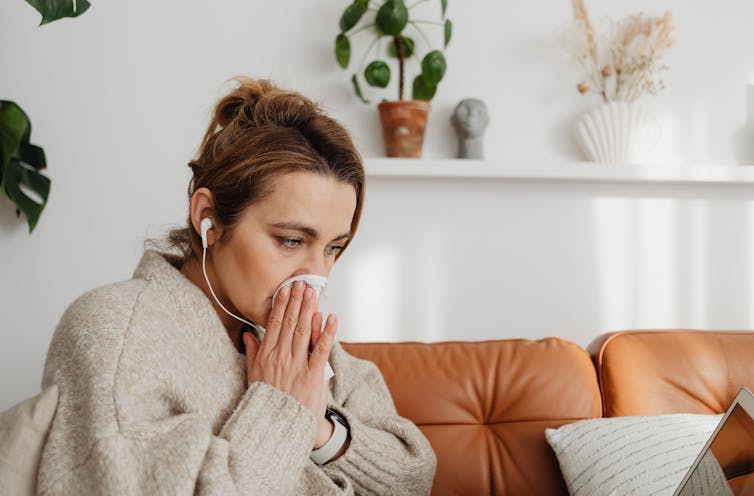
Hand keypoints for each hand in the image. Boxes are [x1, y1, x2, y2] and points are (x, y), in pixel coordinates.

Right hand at [243, 281, 337, 441]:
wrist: (281, 426)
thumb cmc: (269, 401)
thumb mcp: (254, 376)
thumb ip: (252, 353)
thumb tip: (248, 334)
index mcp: (267, 356)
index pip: (274, 324)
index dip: (281, 304)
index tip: (286, 289)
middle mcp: (281, 357)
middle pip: (289, 322)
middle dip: (296, 300)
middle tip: (302, 282)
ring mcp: (297, 365)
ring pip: (303, 330)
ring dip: (309, 308)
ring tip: (313, 291)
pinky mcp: (313, 374)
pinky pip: (321, 349)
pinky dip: (326, 332)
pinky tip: (330, 317)